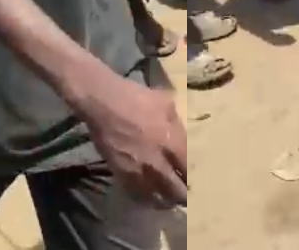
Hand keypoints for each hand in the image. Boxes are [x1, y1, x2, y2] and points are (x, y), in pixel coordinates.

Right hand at [74, 70, 190, 206]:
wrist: (100, 102)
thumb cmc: (134, 97)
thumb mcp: (165, 102)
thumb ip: (177, 124)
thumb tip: (183, 137)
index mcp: (172, 143)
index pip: (191, 173)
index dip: (196, 180)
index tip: (197, 182)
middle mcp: (158, 163)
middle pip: (178, 192)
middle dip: (184, 196)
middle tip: (186, 193)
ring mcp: (138, 171)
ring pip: (159, 199)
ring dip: (167, 200)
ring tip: (169, 197)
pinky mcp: (121, 174)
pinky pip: (139, 195)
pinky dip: (147, 198)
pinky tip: (149, 193)